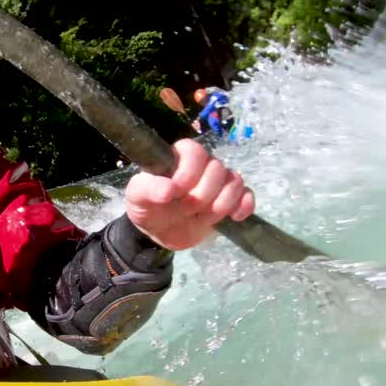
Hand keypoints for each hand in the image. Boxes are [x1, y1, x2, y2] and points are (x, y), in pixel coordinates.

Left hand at [124, 138, 254, 250]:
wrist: (160, 233)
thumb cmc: (148, 208)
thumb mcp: (137, 198)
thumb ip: (148, 189)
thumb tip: (169, 190)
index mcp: (181, 158)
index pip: (196, 152)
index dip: (189, 173)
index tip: (175, 193)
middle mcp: (203, 166)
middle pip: (218, 170)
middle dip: (201, 196)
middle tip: (186, 209)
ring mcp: (220, 183)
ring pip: (235, 182)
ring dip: (219, 205)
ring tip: (201, 216)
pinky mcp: (232, 200)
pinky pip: (248, 196)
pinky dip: (243, 207)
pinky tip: (232, 218)